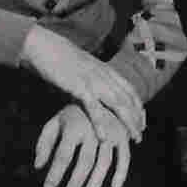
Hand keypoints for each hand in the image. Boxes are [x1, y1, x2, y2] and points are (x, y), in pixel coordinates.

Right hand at [21, 26, 145, 142]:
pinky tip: (105, 137)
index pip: (129, 90)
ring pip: (117, 104)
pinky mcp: (79, 87)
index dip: (137, 106)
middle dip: (136, 118)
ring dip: (127, 123)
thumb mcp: (83, 70)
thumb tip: (92, 97)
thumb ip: (91, 81)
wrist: (45, 47)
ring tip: (133, 139)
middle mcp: (104, 75)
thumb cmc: (60, 59)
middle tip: (140, 136)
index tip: (141, 121)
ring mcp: (94, 81)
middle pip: (127, 99)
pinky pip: (93, 107)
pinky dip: (100, 123)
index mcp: (106, 70)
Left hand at [33, 104, 131, 186]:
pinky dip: (121, 172)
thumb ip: (44, 143)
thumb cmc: (72, 114)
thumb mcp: (55, 123)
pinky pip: (125, 157)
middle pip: (84, 161)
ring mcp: (111, 132)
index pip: (62, 156)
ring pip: (104, 162)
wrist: (101, 93)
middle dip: (75, 182)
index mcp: (74, 126)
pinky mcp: (123, 135)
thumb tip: (38, 166)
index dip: (55, 174)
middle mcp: (94, 129)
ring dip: (96, 181)